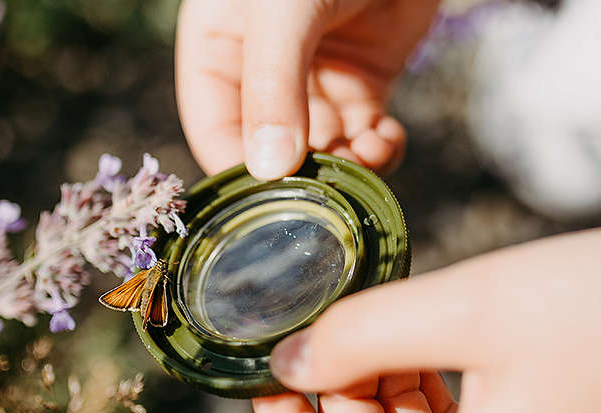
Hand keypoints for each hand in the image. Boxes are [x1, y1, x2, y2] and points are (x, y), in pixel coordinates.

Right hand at [175, 0, 439, 179]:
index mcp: (219, 48)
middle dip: (301, 173)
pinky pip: (362, 138)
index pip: (213, 129)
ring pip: (321, 150)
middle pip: (271, 149)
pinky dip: (377, 151)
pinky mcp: (364, 84)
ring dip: (345, 165)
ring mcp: (314, 81)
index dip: (237, 171)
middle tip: (330, 187)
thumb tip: (268, 170)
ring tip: (368, 153)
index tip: (268, 206)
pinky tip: (387, 140)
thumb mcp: (284, 11)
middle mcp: (262, 73)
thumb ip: (272, 86)